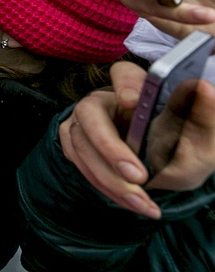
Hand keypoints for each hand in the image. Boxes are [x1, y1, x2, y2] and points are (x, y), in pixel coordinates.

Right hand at [60, 61, 214, 218]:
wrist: (167, 172)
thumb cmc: (183, 150)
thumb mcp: (202, 140)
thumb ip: (204, 117)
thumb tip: (203, 88)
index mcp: (137, 89)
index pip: (124, 73)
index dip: (124, 84)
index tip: (132, 102)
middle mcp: (104, 100)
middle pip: (90, 113)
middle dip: (110, 148)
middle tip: (138, 176)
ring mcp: (84, 122)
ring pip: (81, 145)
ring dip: (111, 179)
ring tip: (142, 202)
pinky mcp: (74, 144)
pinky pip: (79, 164)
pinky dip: (105, 187)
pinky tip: (131, 201)